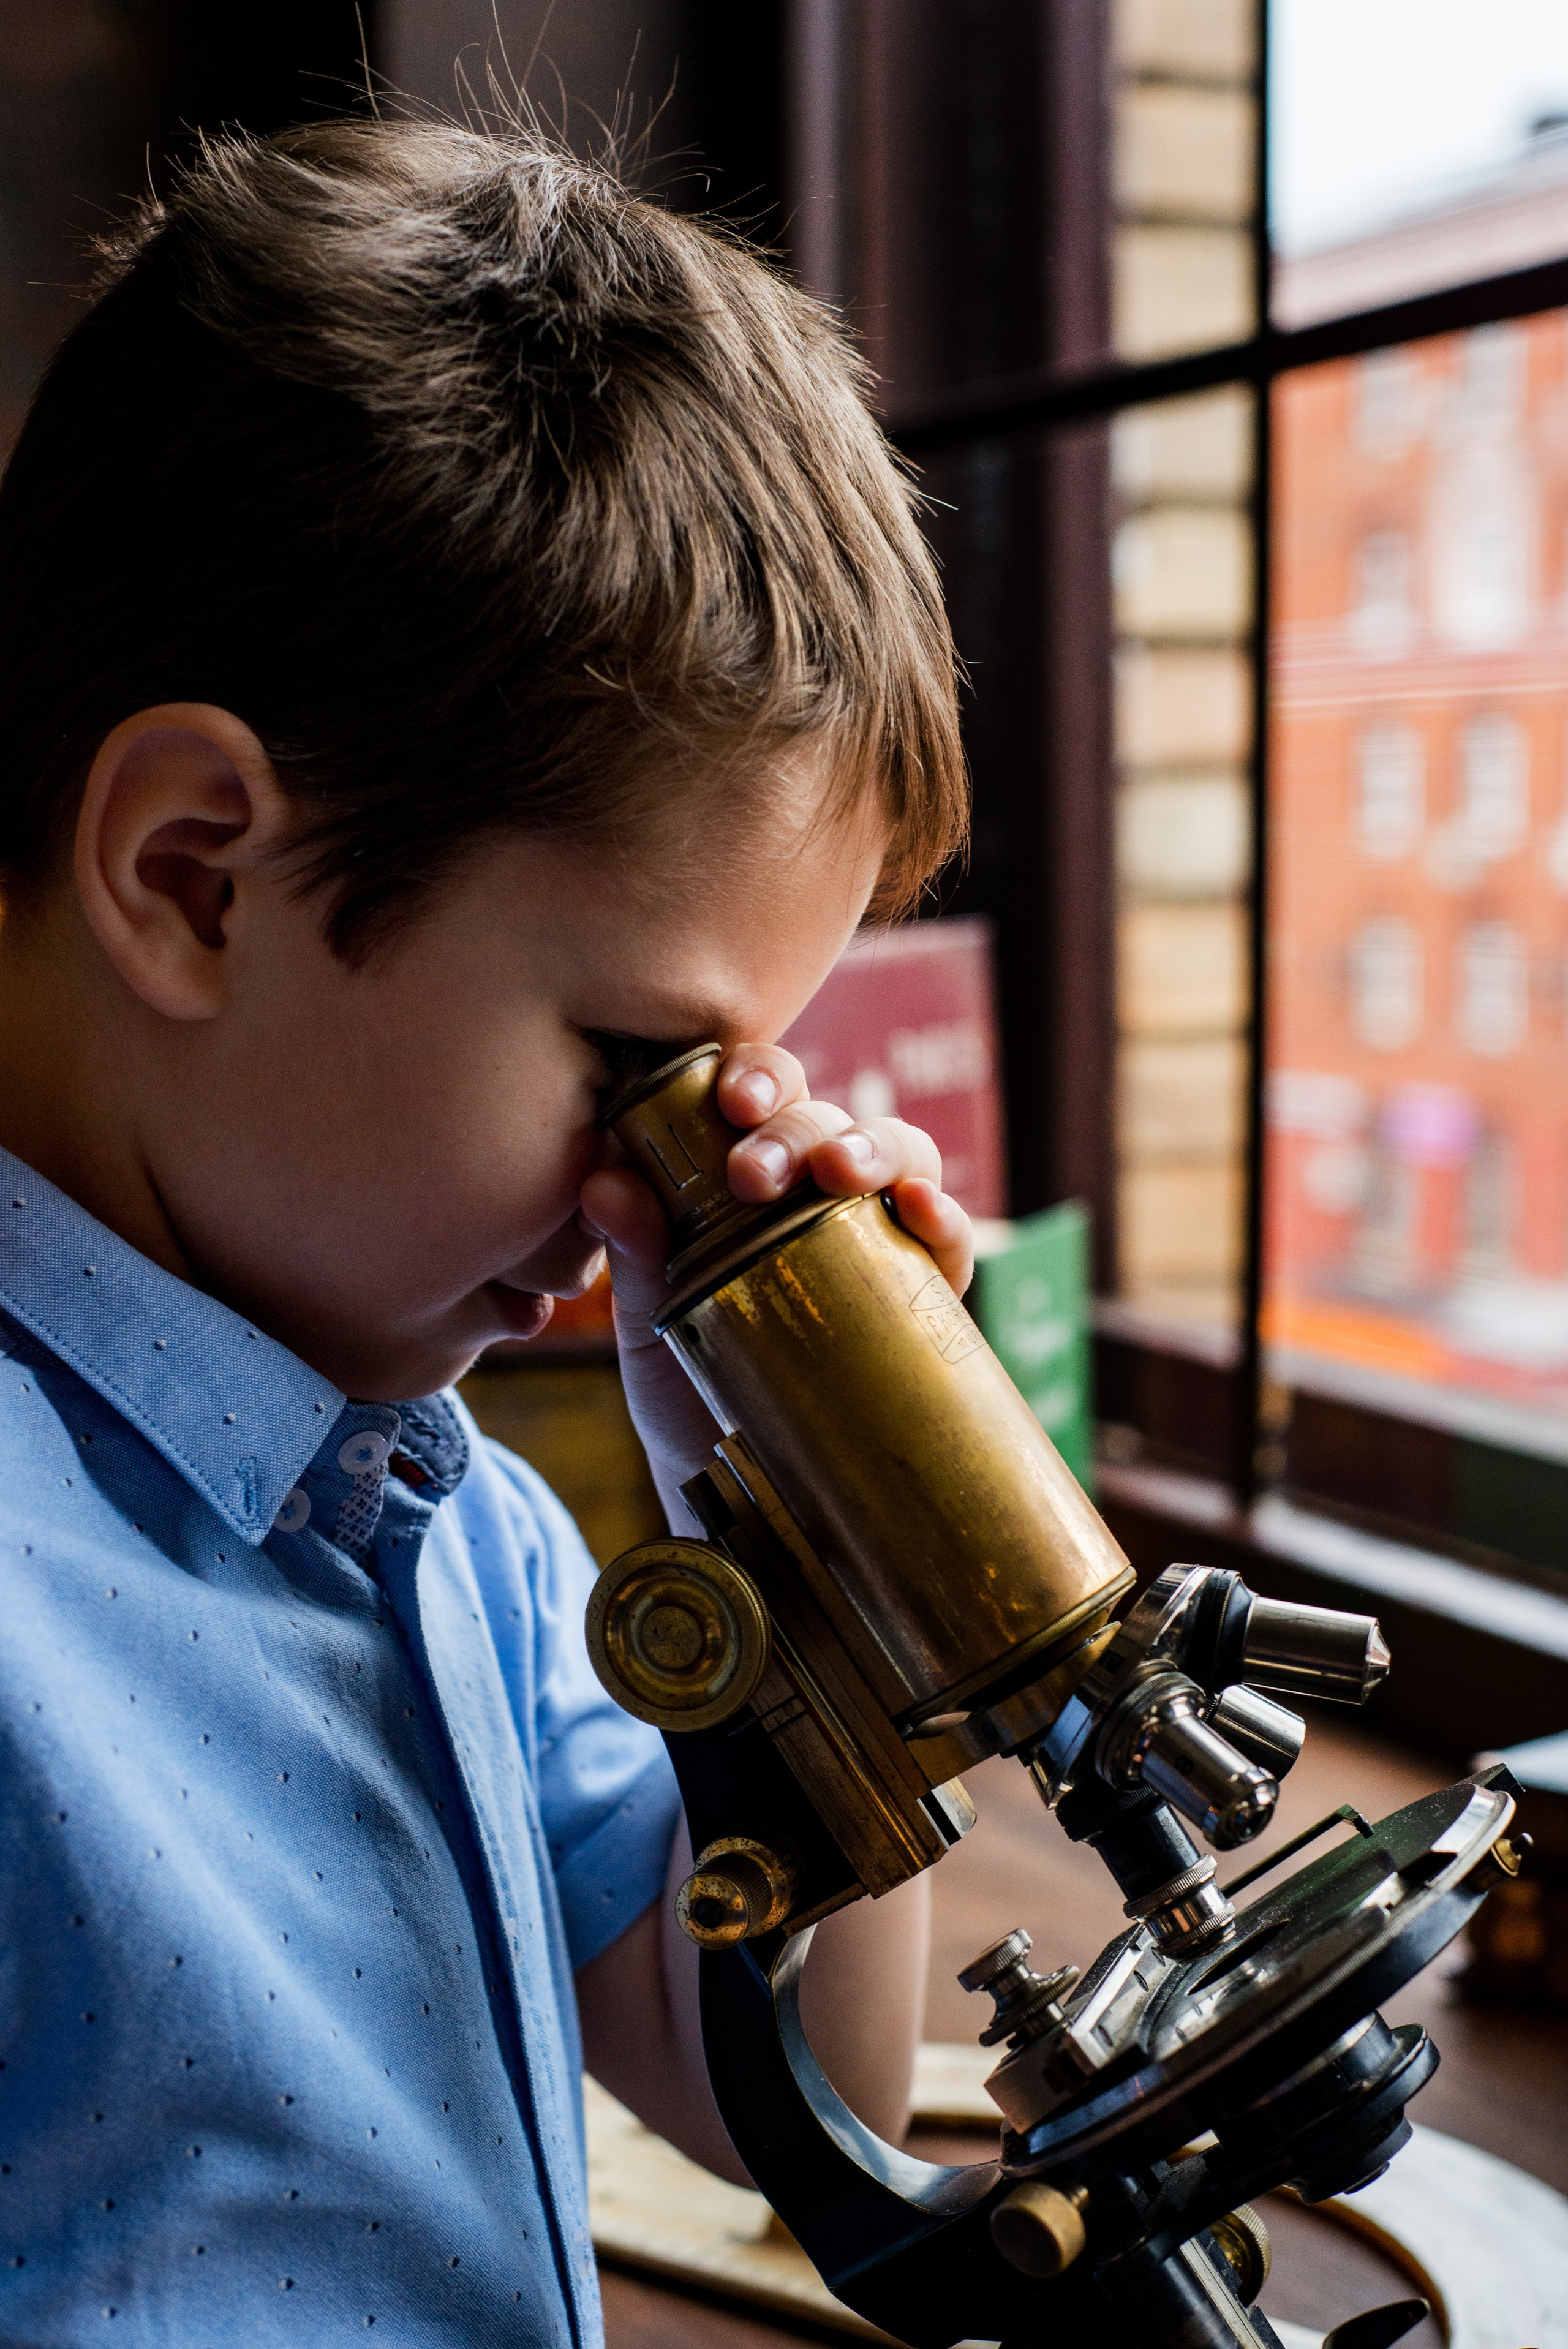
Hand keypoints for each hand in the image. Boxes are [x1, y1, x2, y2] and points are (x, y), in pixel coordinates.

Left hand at [579, 1043, 974, 1527]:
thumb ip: (638, 1251)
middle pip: (824, 1116)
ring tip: (838, 1172)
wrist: (735, 1497)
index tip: (727, 1101)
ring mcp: (876, 1237)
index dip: (753, 1075)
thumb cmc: (688, 1386)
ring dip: (870, 1148)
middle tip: (753, 1173)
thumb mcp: (653, 1318)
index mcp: (747, 1175)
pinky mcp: (924, 1295)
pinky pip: (948, 1238)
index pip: (761, 1095)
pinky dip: (943, 1213)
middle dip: (794, 1128)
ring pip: (897, 1152)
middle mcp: (816, 1191)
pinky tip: (922, 1206)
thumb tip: (607, 1181)